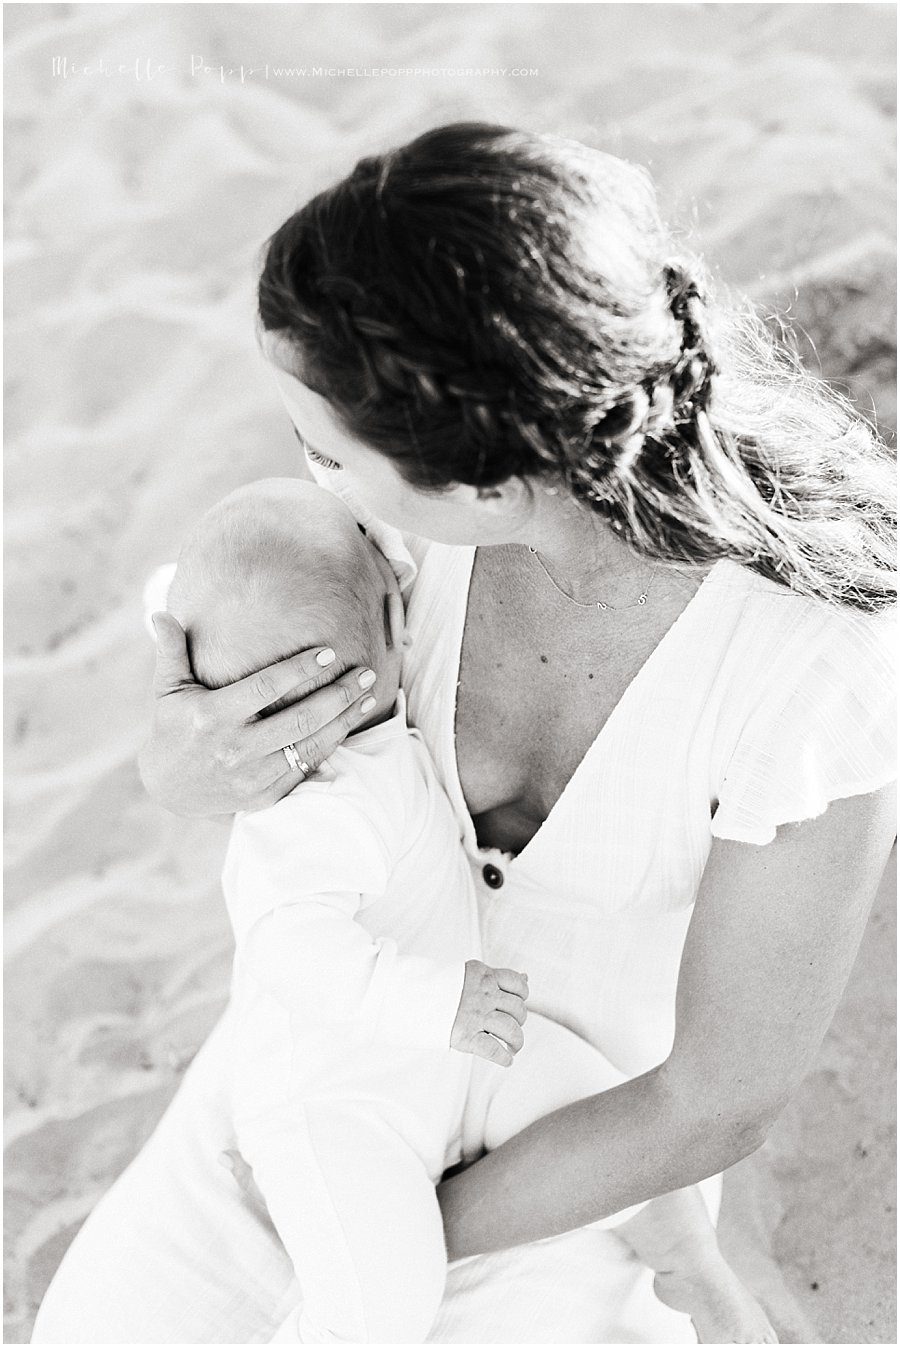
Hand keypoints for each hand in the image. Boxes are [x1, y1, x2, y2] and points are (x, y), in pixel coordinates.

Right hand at [137, 611, 378, 816]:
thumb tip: (160, 613)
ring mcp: (252, 776)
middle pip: (300, 717)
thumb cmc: (173, 728)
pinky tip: (349, 723)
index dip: (301, 668)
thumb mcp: (167, 690)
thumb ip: (171, 651)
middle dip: (339, 693)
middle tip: (365, 671)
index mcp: (212, 717)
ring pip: (310, 744)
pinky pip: (307, 767)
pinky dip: (331, 744)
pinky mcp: (265, 795)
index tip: (329, 652)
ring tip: (368, 693)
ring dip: (345, 718)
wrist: (169, 790)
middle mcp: (235, 748)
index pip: (266, 687)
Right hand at [450, 960, 528, 1066]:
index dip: (522, 996)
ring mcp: (475, 1015)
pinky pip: (495, 1050)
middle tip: (512, 1029)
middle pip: (518, 1009)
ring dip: (517, 1041)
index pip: (518, 983)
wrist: (410, 996)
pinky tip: (506, 1060)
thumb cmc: (442, 988)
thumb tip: (525, 977)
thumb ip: (497, 977)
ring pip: (512, 1030)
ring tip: (514, 1047)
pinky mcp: (466, 1036)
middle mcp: (483, 994)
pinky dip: (504, 1058)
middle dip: (520, 1020)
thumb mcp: (471, 974)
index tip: (515, 1004)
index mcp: (484, 975)